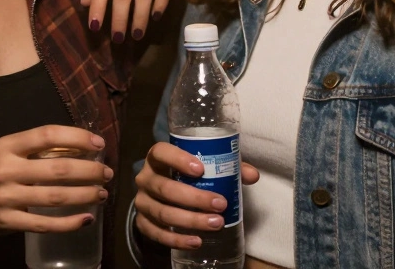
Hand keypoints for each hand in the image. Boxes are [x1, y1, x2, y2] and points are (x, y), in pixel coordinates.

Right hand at [0, 124, 111, 237]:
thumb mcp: (0, 151)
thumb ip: (31, 149)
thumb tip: (75, 147)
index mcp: (7, 146)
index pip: (48, 135)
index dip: (77, 138)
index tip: (98, 144)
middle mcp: (6, 169)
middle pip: (59, 169)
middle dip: (90, 171)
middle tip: (107, 174)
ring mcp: (6, 197)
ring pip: (56, 197)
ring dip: (85, 196)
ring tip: (101, 194)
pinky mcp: (7, 222)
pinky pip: (44, 224)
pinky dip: (69, 223)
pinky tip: (86, 219)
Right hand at [133, 141, 258, 249]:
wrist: (164, 193)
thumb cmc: (188, 174)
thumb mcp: (205, 165)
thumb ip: (228, 166)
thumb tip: (252, 175)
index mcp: (157, 158)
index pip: (161, 153)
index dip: (178, 160)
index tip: (201, 169)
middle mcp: (145, 178)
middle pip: (165, 188)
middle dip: (194, 198)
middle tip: (220, 204)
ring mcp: (142, 202)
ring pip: (162, 212)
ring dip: (190, 220)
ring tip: (216, 224)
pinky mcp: (142, 222)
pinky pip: (156, 233)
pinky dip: (177, 239)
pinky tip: (196, 241)